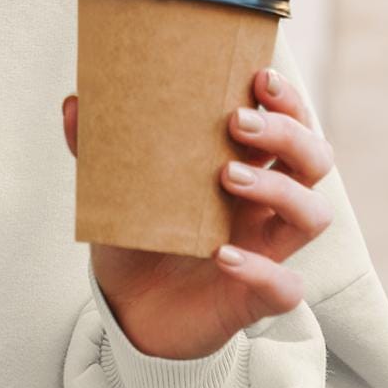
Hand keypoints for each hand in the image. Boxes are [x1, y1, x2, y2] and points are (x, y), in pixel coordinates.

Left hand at [60, 66, 335, 359]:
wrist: (128, 310)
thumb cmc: (136, 240)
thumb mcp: (114, 190)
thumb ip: (97, 148)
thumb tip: (73, 104)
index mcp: (246, 168)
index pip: (291, 124)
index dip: (287, 100)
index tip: (259, 77)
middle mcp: (265, 206)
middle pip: (314, 159)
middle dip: (287, 133)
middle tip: (238, 122)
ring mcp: (267, 250)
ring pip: (314, 215)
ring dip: (280, 189)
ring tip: (228, 177)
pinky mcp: (256, 298)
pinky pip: (285, 285)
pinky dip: (260, 268)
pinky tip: (221, 255)